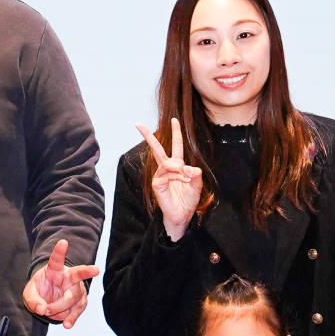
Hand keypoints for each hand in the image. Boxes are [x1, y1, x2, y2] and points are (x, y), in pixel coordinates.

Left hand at [23, 240, 100, 329]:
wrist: (47, 301)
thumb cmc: (39, 292)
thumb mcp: (29, 295)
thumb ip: (33, 301)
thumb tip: (42, 309)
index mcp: (54, 270)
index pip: (57, 259)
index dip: (59, 251)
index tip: (63, 241)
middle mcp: (68, 278)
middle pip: (78, 274)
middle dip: (87, 271)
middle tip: (96, 270)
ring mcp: (76, 289)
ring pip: (74, 297)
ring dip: (61, 307)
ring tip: (48, 312)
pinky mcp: (79, 302)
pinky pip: (78, 310)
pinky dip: (71, 318)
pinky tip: (66, 324)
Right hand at [137, 121, 204, 240]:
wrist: (183, 215)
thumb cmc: (189, 201)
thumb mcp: (197, 185)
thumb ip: (195, 174)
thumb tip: (189, 167)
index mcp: (177, 165)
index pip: (176, 145)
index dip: (176, 132)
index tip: (174, 120)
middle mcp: (167, 168)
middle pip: (157, 148)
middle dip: (148, 136)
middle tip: (137, 124)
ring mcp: (160, 176)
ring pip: (168, 163)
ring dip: (179, 169)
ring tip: (186, 178)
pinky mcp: (157, 184)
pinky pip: (167, 174)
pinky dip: (177, 177)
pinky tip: (183, 182)